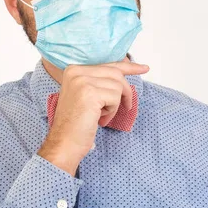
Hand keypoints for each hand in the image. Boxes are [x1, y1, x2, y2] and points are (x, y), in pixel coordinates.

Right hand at [37, 61, 149, 175]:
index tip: (144, 68)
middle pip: (116, 73)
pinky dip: (112, 111)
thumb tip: (125, 73)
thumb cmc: (76, 123)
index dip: (129, 67)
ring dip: (115, 104)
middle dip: (125, 91)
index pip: (108, 64)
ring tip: (102, 116)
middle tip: (127, 106)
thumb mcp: (86, 95)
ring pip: (117, 86)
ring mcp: (82, 81)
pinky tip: (100, 119)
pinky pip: (115, 98)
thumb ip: (100, 82)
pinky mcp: (90, 93)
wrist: (63, 143)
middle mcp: (76, 71)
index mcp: (74, 70)